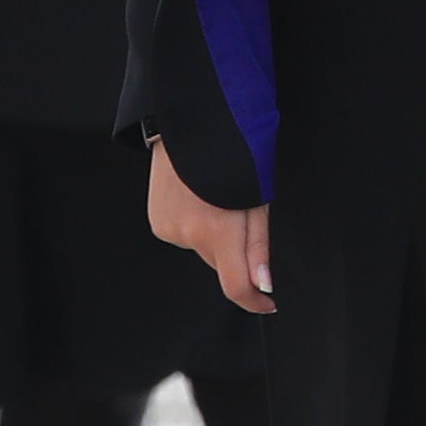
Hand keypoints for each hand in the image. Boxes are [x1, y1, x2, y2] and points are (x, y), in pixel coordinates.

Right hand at [148, 138, 272, 311]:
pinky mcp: (157, 221)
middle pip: (221, 263)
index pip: (235, 286)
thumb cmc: (232, 154)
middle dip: (235, 251)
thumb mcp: (258, 199)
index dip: (254, 300)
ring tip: (215, 199)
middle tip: (241, 214)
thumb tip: (262, 285)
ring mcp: (168, 228)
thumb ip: (258, 246)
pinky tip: (197, 199)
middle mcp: (188, 235)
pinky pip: (186, 236)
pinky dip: (196, 225)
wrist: (191, 122)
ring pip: (203, 249)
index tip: (268, 303)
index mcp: (217, 230)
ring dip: (214, 235)